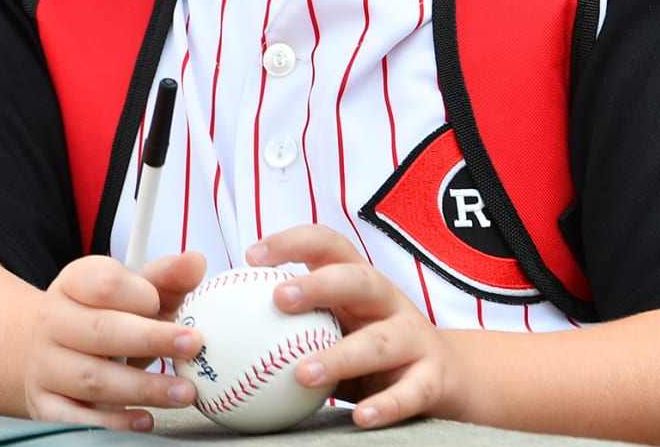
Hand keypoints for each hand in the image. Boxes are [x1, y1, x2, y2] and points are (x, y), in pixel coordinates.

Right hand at [25, 251, 207, 430]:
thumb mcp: (133, 292)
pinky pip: (78, 417)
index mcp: (74, 283)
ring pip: (93, 378)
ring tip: (184, 391)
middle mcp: (53, 322)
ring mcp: (45, 364)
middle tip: (192, 345)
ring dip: (143, 387)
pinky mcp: (46, 404)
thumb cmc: (102, 317)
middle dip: (151, 339)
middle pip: (101, 330)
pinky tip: (145, 419)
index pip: (104, 283)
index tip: (162, 305)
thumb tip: (196, 263)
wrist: (46, 350)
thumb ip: (167, 278)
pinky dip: (113, 421)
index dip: (139, 295)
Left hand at [251, 225, 452, 429]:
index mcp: (361, 282)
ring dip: (341, 356)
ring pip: (379, 342)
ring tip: (302, 374)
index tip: (251, 256)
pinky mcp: (431, 377)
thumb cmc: (368, 347)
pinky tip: (360, 418)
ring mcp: (414, 338)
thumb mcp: (335, 326)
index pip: (328, 246)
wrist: (446, 375)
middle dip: (320, 284)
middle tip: (278, 299)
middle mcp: (389, 301)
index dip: (292, 242)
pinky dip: (386, 405)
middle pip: (359, 280)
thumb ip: (289, 325)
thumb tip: (213, 328)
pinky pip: (409, 392)